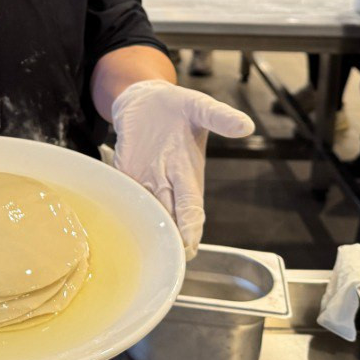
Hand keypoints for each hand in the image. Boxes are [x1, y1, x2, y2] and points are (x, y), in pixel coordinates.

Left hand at [110, 80, 254, 254]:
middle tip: (161, 260)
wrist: (146, 99)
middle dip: (166, 240)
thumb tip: (246, 126)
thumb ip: (219, 117)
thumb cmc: (177, 107)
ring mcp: (143, 180)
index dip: (189, 227)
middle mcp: (166, 184)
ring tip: (138, 250)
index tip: (188, 246)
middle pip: (167, 219)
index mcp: (188, 175)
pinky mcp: (123, 173)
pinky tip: (113, 225)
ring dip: (142, 228)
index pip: (191, 208)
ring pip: (144, 212)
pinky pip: (122, 195)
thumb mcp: (200, 106)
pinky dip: (120, 208)